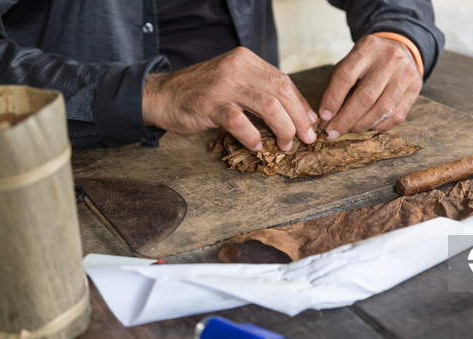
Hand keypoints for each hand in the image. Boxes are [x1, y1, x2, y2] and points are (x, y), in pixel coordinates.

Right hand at [142, 47, 317, 151]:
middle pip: (282, 92)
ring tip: (286, 144)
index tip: (311, 122)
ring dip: (283, 129)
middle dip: (299, 118)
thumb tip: (295, 113)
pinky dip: (253, 136)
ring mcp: (223, 85)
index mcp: (246, 60)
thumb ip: (259, 92)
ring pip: (268, 106)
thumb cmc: (201, 92)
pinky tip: (258, 146)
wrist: (162, 95)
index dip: (301, 104)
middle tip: (307, 138)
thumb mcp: (233, 82)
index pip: (284, 81)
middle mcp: (237, 67)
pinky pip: (240, 122)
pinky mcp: (210, 104)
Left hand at [319, 35, 422, 139]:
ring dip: (363, 125)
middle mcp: (390, 59)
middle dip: (346, 119)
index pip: (346, 76)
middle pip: (366, 96)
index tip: (324, 116)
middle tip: (333, 132)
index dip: (333, 99)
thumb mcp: (351, 61)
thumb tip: (329, 115)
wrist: (399, 47)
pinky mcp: (415, 88)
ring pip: (383, 109)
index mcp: (368, 48)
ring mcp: (406, 74)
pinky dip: (380, 126)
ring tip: (350, 129)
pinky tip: (369, 126)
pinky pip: (397, 116)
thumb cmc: (368, 60)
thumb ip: (339, 84)